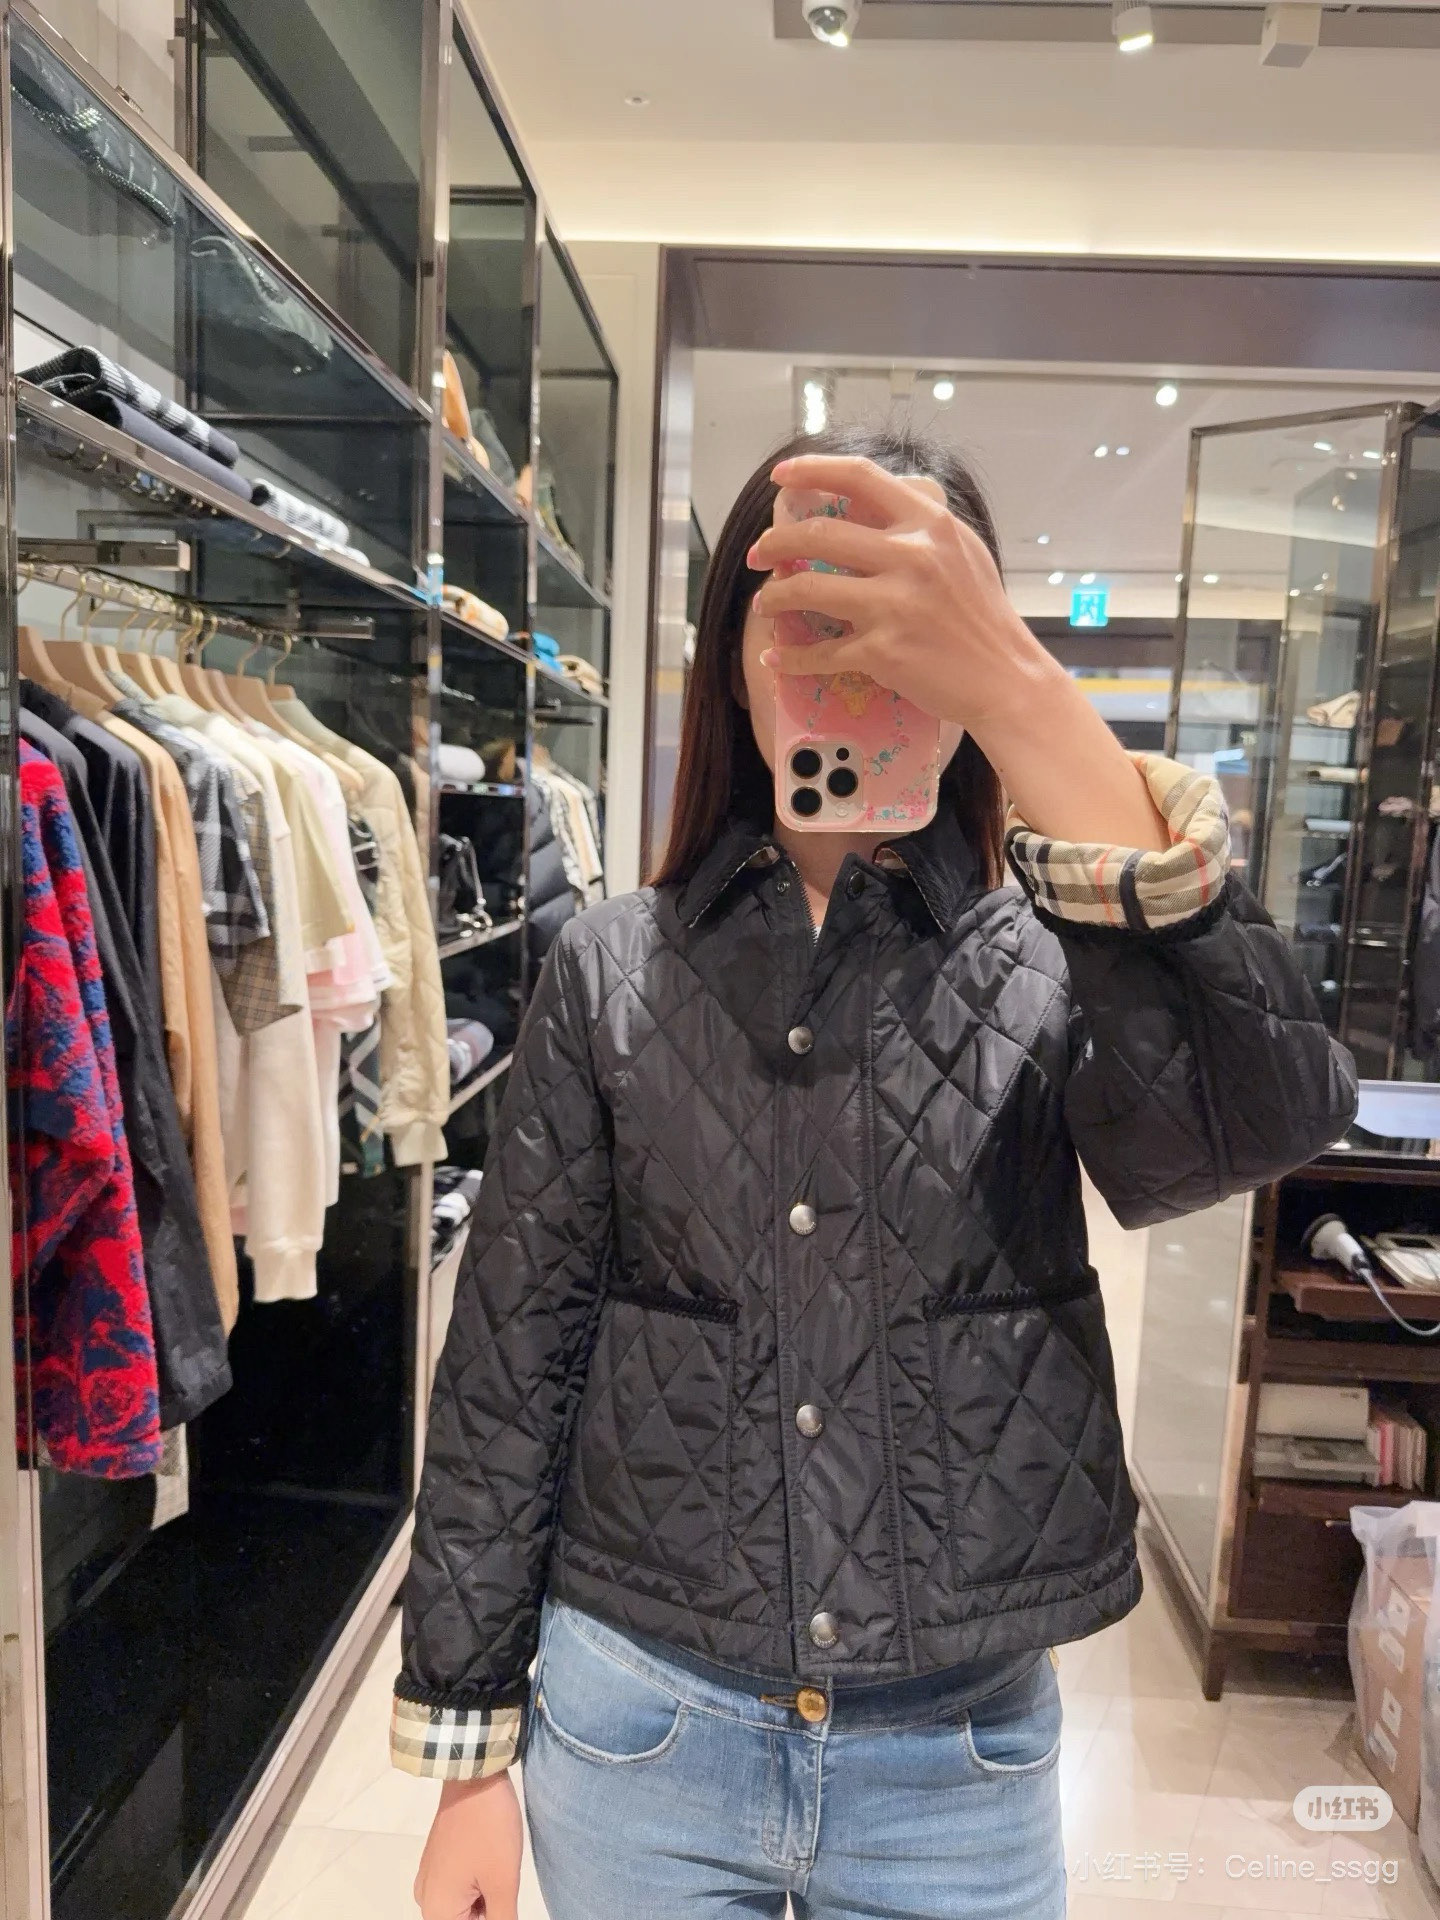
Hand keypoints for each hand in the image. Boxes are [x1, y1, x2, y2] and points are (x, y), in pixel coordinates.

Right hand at [414, 1773, 522, 1919]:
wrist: (473, 1775)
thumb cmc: (488, 1828)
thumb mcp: (503, 1883)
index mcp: (437, 1910)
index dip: (493, 1917)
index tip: (502, 1898)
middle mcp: (426, 1899)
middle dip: (488, 1912)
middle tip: (501, 1883)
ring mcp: (430, 1879)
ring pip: (463, 1908)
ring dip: (485, 1902)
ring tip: (497, 1871)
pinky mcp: (438, 1861)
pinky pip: (459, 1890)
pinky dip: (478, 1887)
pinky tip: (492, 1866)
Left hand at [752, 453, 1166, 849]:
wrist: (1006, 678)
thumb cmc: (984, 617)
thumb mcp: (963, 552)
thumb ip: (918, 529)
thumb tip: (866, 511)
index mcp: (929, 525)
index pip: (860, 478)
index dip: (812, 469)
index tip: (781, 476)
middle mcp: (910, 557)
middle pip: (818, 535)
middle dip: (774, 542)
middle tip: (760, 553)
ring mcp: (894, 605)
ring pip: (807, 590)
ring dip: (774, 597)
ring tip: (766, 603)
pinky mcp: (883, 652)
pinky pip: (820, 652)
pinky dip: (790, 658)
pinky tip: (775, 659)